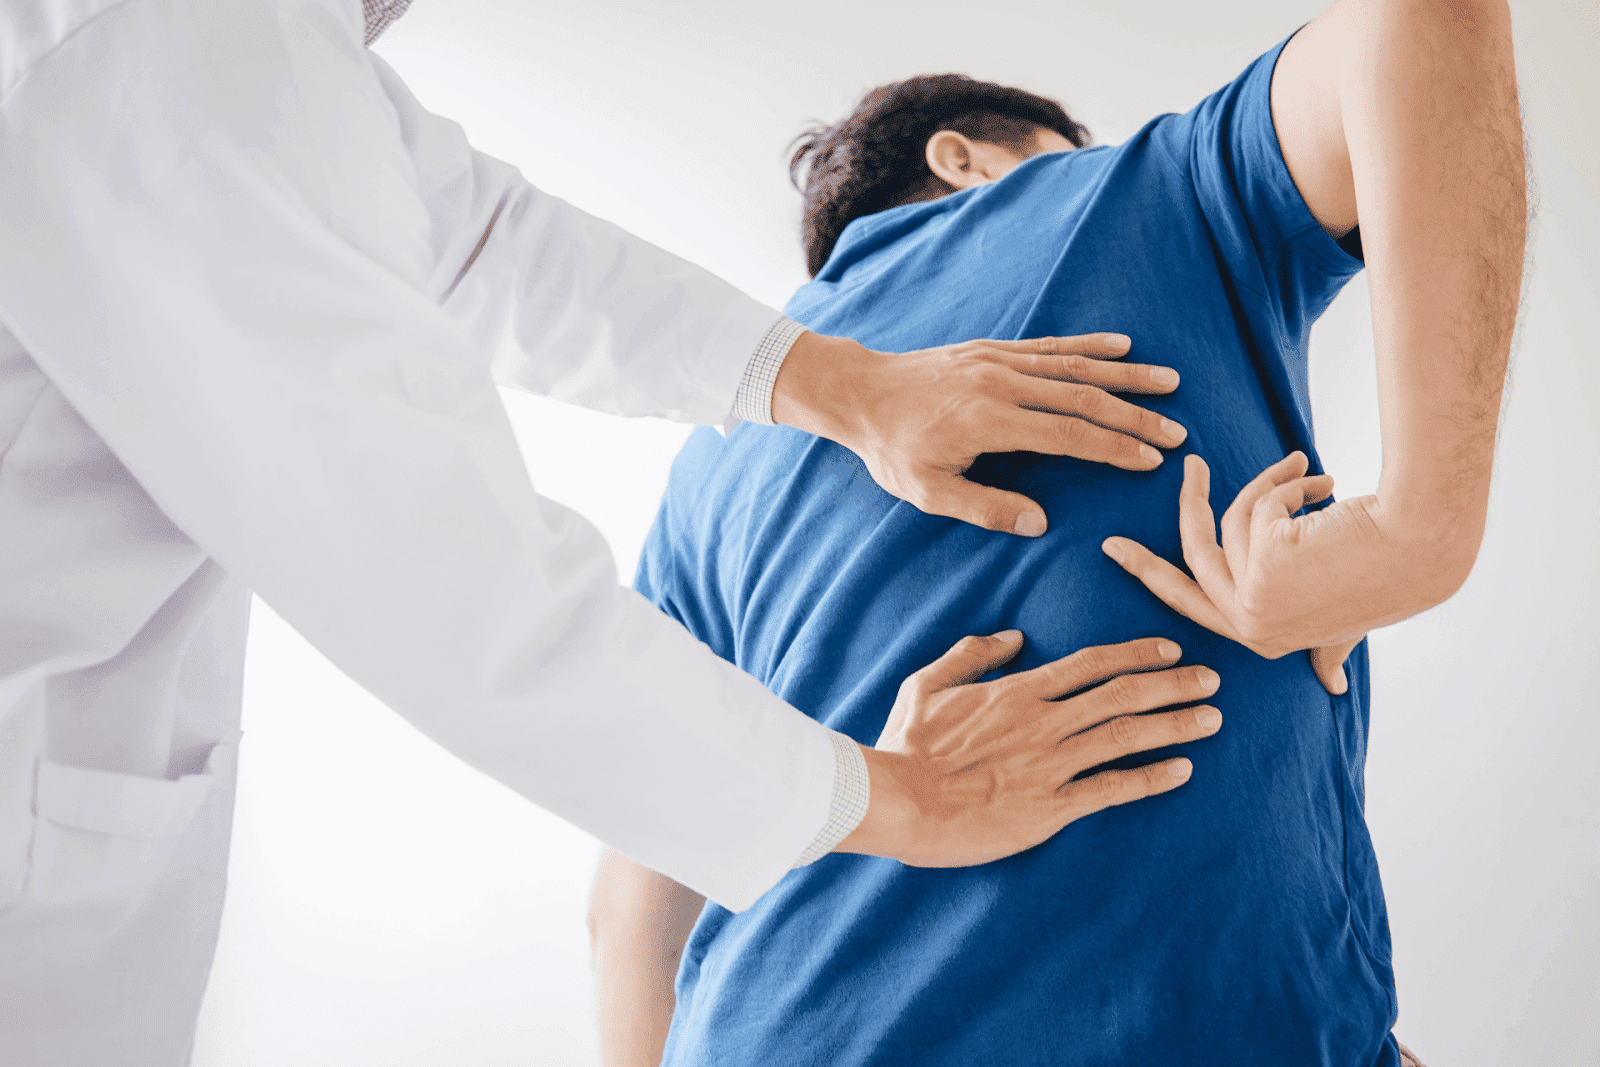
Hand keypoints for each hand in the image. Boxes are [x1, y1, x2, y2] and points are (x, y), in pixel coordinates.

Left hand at [772, 331, 1186, 536]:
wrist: (860, 391)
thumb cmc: (892, 448)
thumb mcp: (927, 491)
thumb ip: (984, 508)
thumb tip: (1039, 523)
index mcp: (989, 421)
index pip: (1067, 435)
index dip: (1113, 448)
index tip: (1151, 460)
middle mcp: (1001, 384)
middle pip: (1083, 397)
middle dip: (1134, 416)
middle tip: (1178, 433)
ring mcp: (999, 362)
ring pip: (1074, 366)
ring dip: (1125, 375)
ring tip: (1170, 383)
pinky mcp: (993, 349)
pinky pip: (1049, 345)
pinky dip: (1088, 345)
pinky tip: (1122, 344)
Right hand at [838, 632, 1221, 866]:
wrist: (896, 799)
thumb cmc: (906, 744)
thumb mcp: (927, 684)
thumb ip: (971, 655)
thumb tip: (1011, 637)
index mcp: (1017, 691)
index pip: (1090, 664)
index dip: (1136, 654)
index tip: (1171, 650)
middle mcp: (1044, 722)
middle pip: (1122, 694)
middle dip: (1173, 684)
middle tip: (1214, 679)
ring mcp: (1050, 764)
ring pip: (1127, 735)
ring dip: (1175, 724)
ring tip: (1212, 717)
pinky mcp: (1050, 808)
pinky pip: (1112, 788)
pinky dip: (1151, 778)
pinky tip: (1183, 770)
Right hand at [1101, 452, 1411, 694]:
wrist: (1420, 549)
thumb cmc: (1390, 580)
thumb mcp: (1346, 622)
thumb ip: (1330, 650)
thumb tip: (1334, 685)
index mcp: (1264, 638)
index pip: (1191, 603)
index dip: (1155, 574)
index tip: (1121, 551)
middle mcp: (1252, 625)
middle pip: (1187, 561)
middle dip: (1175, 510)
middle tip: (1178, 471)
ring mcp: (1254, 598)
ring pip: (1232, 518)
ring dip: (1273, 485)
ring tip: (1311, 470)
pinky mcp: (1262, 564)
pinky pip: (1258, 504)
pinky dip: (1291, 485)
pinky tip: (1326, 484)